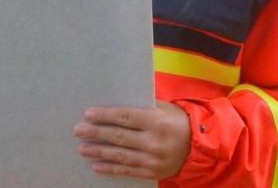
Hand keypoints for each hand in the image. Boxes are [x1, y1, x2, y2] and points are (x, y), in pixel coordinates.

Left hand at [73, 101, 190, 179]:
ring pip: (120, 156)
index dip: (105, 116)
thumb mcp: (163, 108)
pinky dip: (110, 169)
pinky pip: (127, 171)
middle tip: (79, 130)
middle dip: (96, 133)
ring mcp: (153, 159)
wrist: (198, 146)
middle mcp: (154, 141)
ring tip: (83, 148)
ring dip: (99, 152)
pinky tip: (96, 165)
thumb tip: (113, 105)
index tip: (88, 114)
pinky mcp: (152, 172)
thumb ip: (141, 107)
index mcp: (157, 121)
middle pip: (119, 136)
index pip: (125, 117)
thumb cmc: (177, 121)